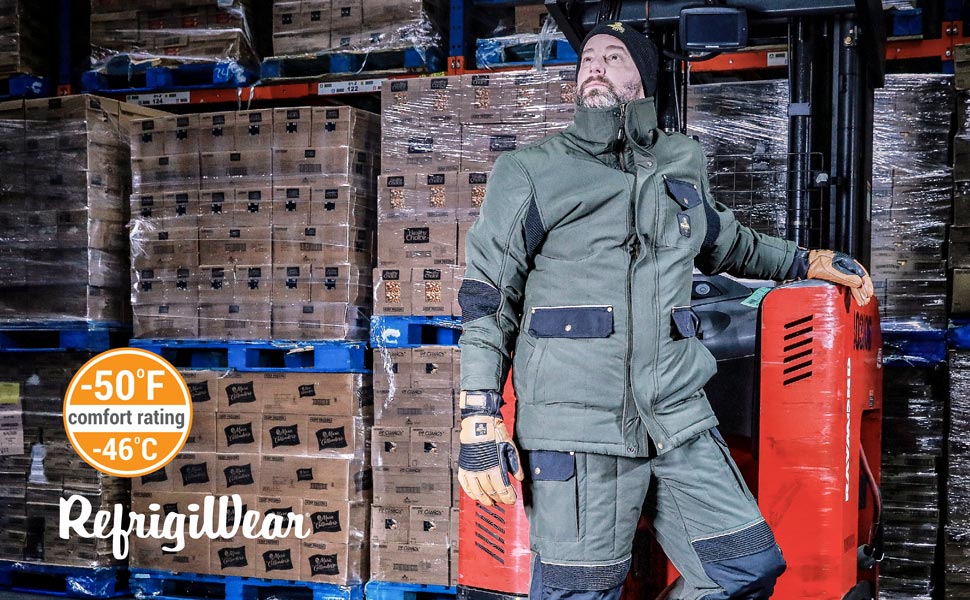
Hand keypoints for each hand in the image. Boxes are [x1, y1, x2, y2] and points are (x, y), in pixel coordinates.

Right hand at [457, 390, 524, 505]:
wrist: (479, 423)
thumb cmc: (494, 433)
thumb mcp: (510, 447)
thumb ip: (515, 464)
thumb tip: (519, 477)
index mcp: (495, 466)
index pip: (502, 488)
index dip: (508, 497)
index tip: (512, 500)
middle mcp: (482, 470)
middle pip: (491, 491)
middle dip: (498, 498)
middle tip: (503, 501)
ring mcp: (472, 469)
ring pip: (477, 491)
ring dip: (484, 499)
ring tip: (490, 502)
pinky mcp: (464, 466)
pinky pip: (465, 484)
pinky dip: (470, 492)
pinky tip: (475, 496)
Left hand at [807, 249, 873, 306]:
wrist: (802, 265)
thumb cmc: (815, 265)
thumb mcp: (832, 272)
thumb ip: (846, 278)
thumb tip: (859, 283)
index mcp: (846, 262)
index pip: (861, 274)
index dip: (866, 285)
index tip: (868, 294)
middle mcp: (844, 266)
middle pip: (858, 279)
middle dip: (863, 291)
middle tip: (865, 301)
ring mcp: (838, 271)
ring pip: (852, 282)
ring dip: (857, 292)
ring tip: (861, 301)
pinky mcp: (832, 276)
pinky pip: (845, 284)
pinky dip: (850, 291)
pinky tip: (852, 296)